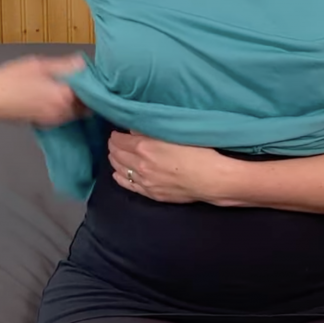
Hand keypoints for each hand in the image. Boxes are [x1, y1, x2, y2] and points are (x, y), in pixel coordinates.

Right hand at [0, 54, 88, 125]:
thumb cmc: (11, 77)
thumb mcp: (40, 64)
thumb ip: (66, 65)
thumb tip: (86, 64)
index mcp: (64, 96)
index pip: (93, 93)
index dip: (96, 84)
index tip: (97, 74)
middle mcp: (62, 112)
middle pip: (88, 106)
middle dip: (89, 94)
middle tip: (86, 80)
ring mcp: (54, 121)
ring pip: (78, 112)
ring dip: (79, 102)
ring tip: (73, 86)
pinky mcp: (46, 124)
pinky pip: (66, 116)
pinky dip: (68, 108)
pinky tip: (61, 96)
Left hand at [107, 131, 230, 203]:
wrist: (210, 179)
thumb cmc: (197, 151)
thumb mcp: (175, 133)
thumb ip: (152, 130)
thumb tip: (134, 129)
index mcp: (144, 147)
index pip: (120, 140)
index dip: (116, 136)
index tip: (116, 133)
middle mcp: (140, 165)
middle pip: (118, 155)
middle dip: (114, 147)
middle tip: (115, 142)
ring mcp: (144, 181)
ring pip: (120, 170)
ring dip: (115, 161)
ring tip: (115, 155)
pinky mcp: (151, 193)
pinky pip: (128, 185)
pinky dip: (120, 178)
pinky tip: (118, 174)